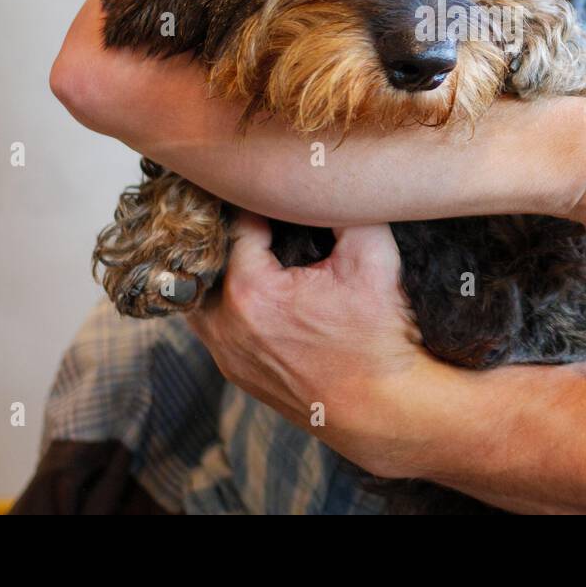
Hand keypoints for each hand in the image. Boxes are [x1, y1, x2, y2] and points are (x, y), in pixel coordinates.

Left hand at [185, 211, 435, 476]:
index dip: (255, 202)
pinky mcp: (237, 372)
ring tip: (249, 248)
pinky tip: (255, 288)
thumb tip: (325, 179)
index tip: (269, 188)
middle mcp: (226, 327)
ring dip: (221, 271)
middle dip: (226, 235)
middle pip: (205, 261)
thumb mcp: (371, 256)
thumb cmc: (378, 338)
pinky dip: (226, 303)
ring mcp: (227, 354)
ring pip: (201, 296)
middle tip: (251, 212)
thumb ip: (343, 209)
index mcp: (250, 293)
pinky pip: (214, 326)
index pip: (235, 226)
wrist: (383, 407)